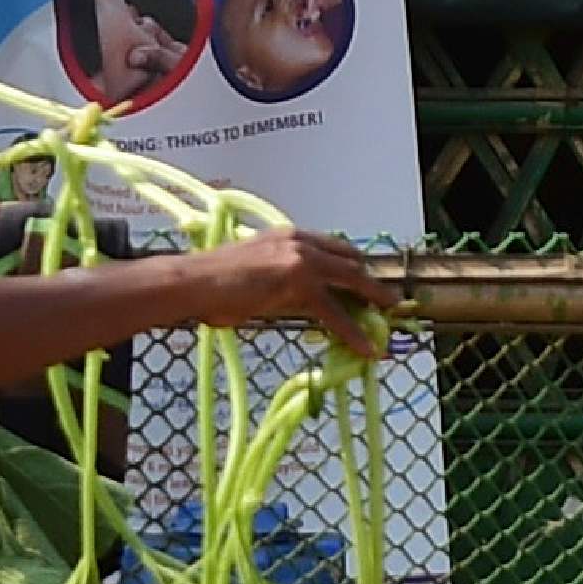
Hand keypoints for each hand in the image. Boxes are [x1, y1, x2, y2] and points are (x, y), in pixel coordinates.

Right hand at [181, 231, 399, 357]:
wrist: (192, 282)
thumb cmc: (209, 283)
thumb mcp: (253, 271)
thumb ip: (277, 279)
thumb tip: (286, 298)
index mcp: (290, 235)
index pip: (334, 247)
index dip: (353, 265)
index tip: (363, 280)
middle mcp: (300, 242)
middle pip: (350, 260)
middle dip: (371, 281)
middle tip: (386, 300)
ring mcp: (302, 261)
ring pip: (351, 281)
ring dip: (374, 301)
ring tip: (390, 319)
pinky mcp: (299, 285)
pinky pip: (336, 312)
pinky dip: (355, 332)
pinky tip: (367, 348)